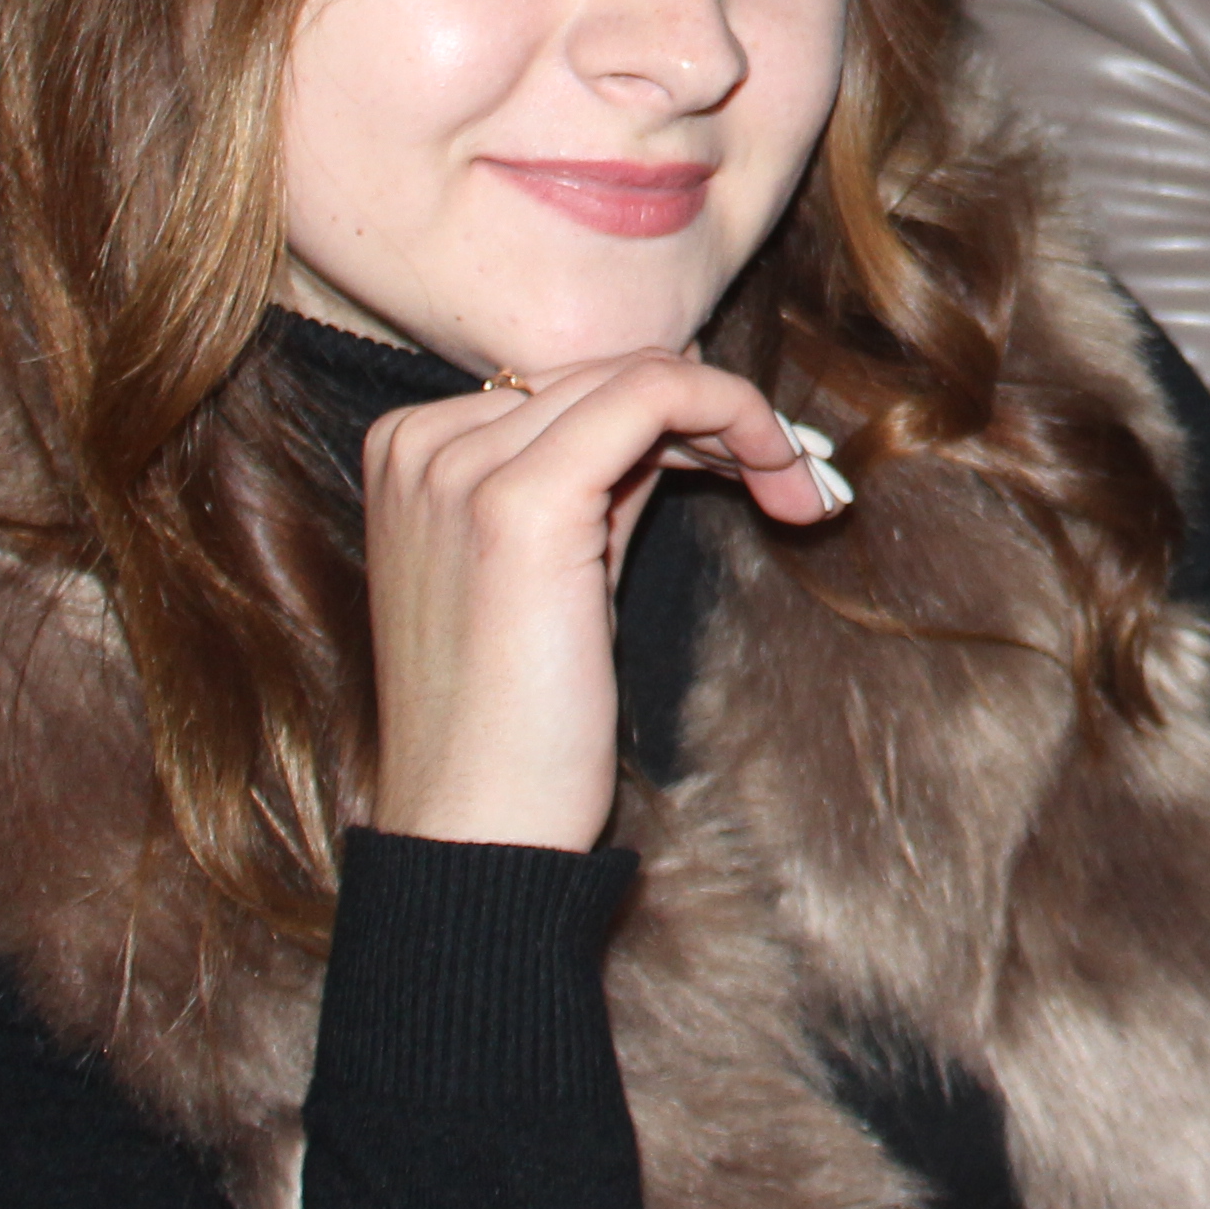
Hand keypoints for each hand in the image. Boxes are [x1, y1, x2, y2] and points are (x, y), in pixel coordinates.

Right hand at [360, 349, 843, 852]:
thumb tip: (680, 425)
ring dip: (741, 421)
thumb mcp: (553, 571)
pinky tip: (782, 476)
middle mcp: (419, 443)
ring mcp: (458, 467)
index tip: (757, 463)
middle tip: (798, 478)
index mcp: (409, 451)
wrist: (475, 836)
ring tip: (800, 489)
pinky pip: (655, 396)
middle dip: (718, 415)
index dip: (678, 413)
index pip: (571, 384)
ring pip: (640, 375)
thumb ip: (595, 486)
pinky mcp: (519, 502)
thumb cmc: (517, 726)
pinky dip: (736, 415)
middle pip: (608, 372)